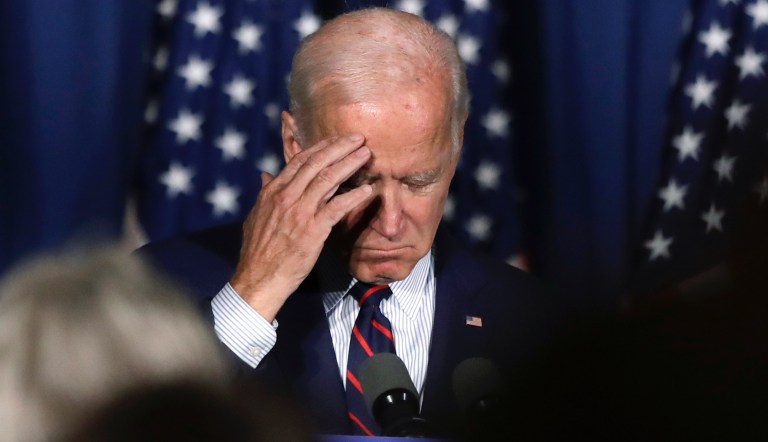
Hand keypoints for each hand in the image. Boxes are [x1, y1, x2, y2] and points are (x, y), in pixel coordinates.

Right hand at [230, 134, 372, 320]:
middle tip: (358, 138)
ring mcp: (300, 211)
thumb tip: (265, 175)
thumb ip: (264, 193)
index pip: (300, 160)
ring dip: (350, 163)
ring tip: (365, 154)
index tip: (336, 140)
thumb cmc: (258, 251)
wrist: (259, 278)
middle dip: (339, 147)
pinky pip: (338, 207)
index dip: (321, 147)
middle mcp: (287, 196)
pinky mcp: (313, 229)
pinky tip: (368, 190)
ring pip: (328, 179)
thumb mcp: (256, 216)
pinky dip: (354, 196)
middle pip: (317, 163)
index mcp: (273, 191)